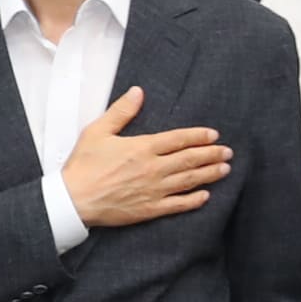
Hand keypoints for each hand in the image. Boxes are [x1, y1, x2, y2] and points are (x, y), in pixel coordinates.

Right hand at [61, 85, 228, 226]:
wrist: (73, 199)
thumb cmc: (82, 166)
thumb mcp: (97, 132)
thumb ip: (121, 111)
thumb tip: (137, 92)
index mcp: (142, 147)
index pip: (179, 139)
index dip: (199, 136)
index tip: (213, 135)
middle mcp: (153, 168)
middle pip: (190, 159)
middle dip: (212, 154)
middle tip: (227, 152)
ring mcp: (153, 190)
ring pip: (189, 180)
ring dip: (210, 174)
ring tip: (224, 169)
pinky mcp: (149, 208)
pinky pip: (178, 204)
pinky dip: (194, 200)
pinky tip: (205, 196)